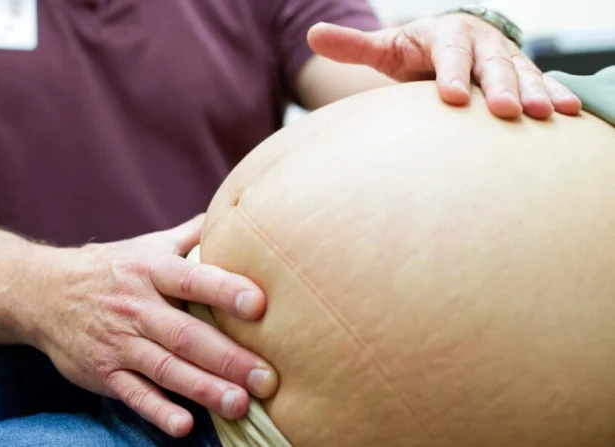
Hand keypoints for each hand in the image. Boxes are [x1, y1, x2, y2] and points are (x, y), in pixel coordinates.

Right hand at [24, 214, 277, 437]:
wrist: (42, 294)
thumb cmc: (108, 268)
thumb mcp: (145, 246)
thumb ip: (189, 236)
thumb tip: (233, 213)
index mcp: (150, 271)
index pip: (191, 279)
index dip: (225, 290)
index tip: (260, 305)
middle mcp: (136, 307)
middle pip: (185, 335)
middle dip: (227, 358)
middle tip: (266, 378)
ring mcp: (118, 342)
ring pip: (165, 369)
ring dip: (203, 389)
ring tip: (238, 404)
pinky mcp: (104, 373)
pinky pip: (134, 395)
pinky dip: (158, 410)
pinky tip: (184, 425)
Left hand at [307, 15, 582, 119]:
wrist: (449, 48)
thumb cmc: (413, 53)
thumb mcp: (386, 49)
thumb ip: (354, 46)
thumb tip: (314, 33)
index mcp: (445, 35)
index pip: (448, 53)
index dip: (451, 73)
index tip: (451, 97)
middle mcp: (480, 43)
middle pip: (492, 64)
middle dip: (500, 86)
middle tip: (505, 112)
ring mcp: (505, 58)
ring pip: (522, 74)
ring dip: (535, 93)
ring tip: (545, 114)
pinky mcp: (523, 74)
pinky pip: (542, 83)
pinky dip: (556, 95)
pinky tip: (569, 113)